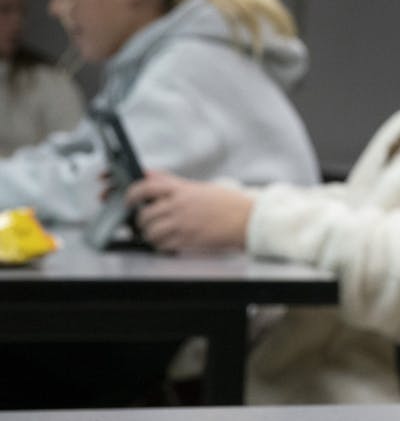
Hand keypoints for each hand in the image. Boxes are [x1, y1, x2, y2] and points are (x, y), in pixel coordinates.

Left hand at [126, 171, 252, 251]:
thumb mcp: (199, 187)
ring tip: (158, 234)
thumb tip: (149, 175)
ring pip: (150, 231)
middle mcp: (179, 205)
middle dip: (141, 221)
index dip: (131, 195)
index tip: (128, 201)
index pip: (144, 187)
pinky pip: (162, 245)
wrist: (248, 219)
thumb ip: (172, 182)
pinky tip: (168, 242)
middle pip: (144, 214)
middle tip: (145, 223)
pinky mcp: (187, 239)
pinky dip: (160, 245)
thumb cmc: (228, 203)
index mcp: (182, 189)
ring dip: (150, 234)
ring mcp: (182, 223)